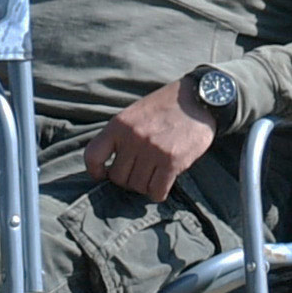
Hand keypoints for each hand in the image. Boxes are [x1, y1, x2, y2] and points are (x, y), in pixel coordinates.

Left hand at [88, 79, 219, 201]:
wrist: (199, 99)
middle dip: (126, 180)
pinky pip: (157, 191)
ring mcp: (152, 150)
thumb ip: (120, 135)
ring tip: (152, 176)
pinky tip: (161, 185)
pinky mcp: (172, 161)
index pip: (93, 156)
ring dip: (144, 186)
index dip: (95, 171)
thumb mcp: (134, 114)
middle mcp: (132, 138)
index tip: (102, 174)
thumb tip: (109, 164)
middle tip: (138, 174)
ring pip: (137, 186)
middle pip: (118, 177)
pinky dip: (157, 193)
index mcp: (118, 125)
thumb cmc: (165, 107)